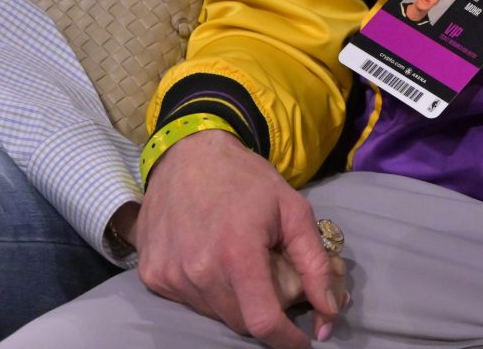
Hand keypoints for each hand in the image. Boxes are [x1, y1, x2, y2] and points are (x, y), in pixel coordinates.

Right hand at [132, 131, 345, 348]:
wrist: (187, 153)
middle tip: (272, 282)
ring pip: (215, 314)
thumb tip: (330, 312)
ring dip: (235, 301)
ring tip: (241, 264)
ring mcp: (170, 275)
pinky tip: (213, 260)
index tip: (303, 340)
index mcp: (237, 253)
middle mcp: (199, 270)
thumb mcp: (293, 210)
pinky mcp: (152, 275)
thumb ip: (316, 264)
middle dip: (264, 312)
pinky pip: (190, 301)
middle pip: (241, 321)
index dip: (287, 340)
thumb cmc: (246, 179)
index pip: (262, 321)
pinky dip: (208, 292)